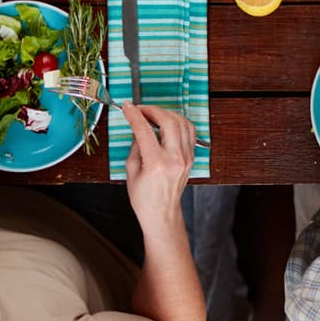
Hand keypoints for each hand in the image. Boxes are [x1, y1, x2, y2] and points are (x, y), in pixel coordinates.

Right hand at [123, 103, 194, 231]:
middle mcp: (175, 158)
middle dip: (152, 110)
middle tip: (141, 109)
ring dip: (166, 113)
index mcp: (157, 163)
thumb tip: (139, 127)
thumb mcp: (131, 171)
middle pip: (168, 121)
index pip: (145, 130)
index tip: (127, 107)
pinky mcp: (191, 157)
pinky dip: (179, 122)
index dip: (134, 115)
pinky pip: (190, 131)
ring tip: (153, 114)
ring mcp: (186, 157)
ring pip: (182, 123)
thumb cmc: (144, 198)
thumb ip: (135, 146)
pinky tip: (168, 122)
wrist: (162, 213)